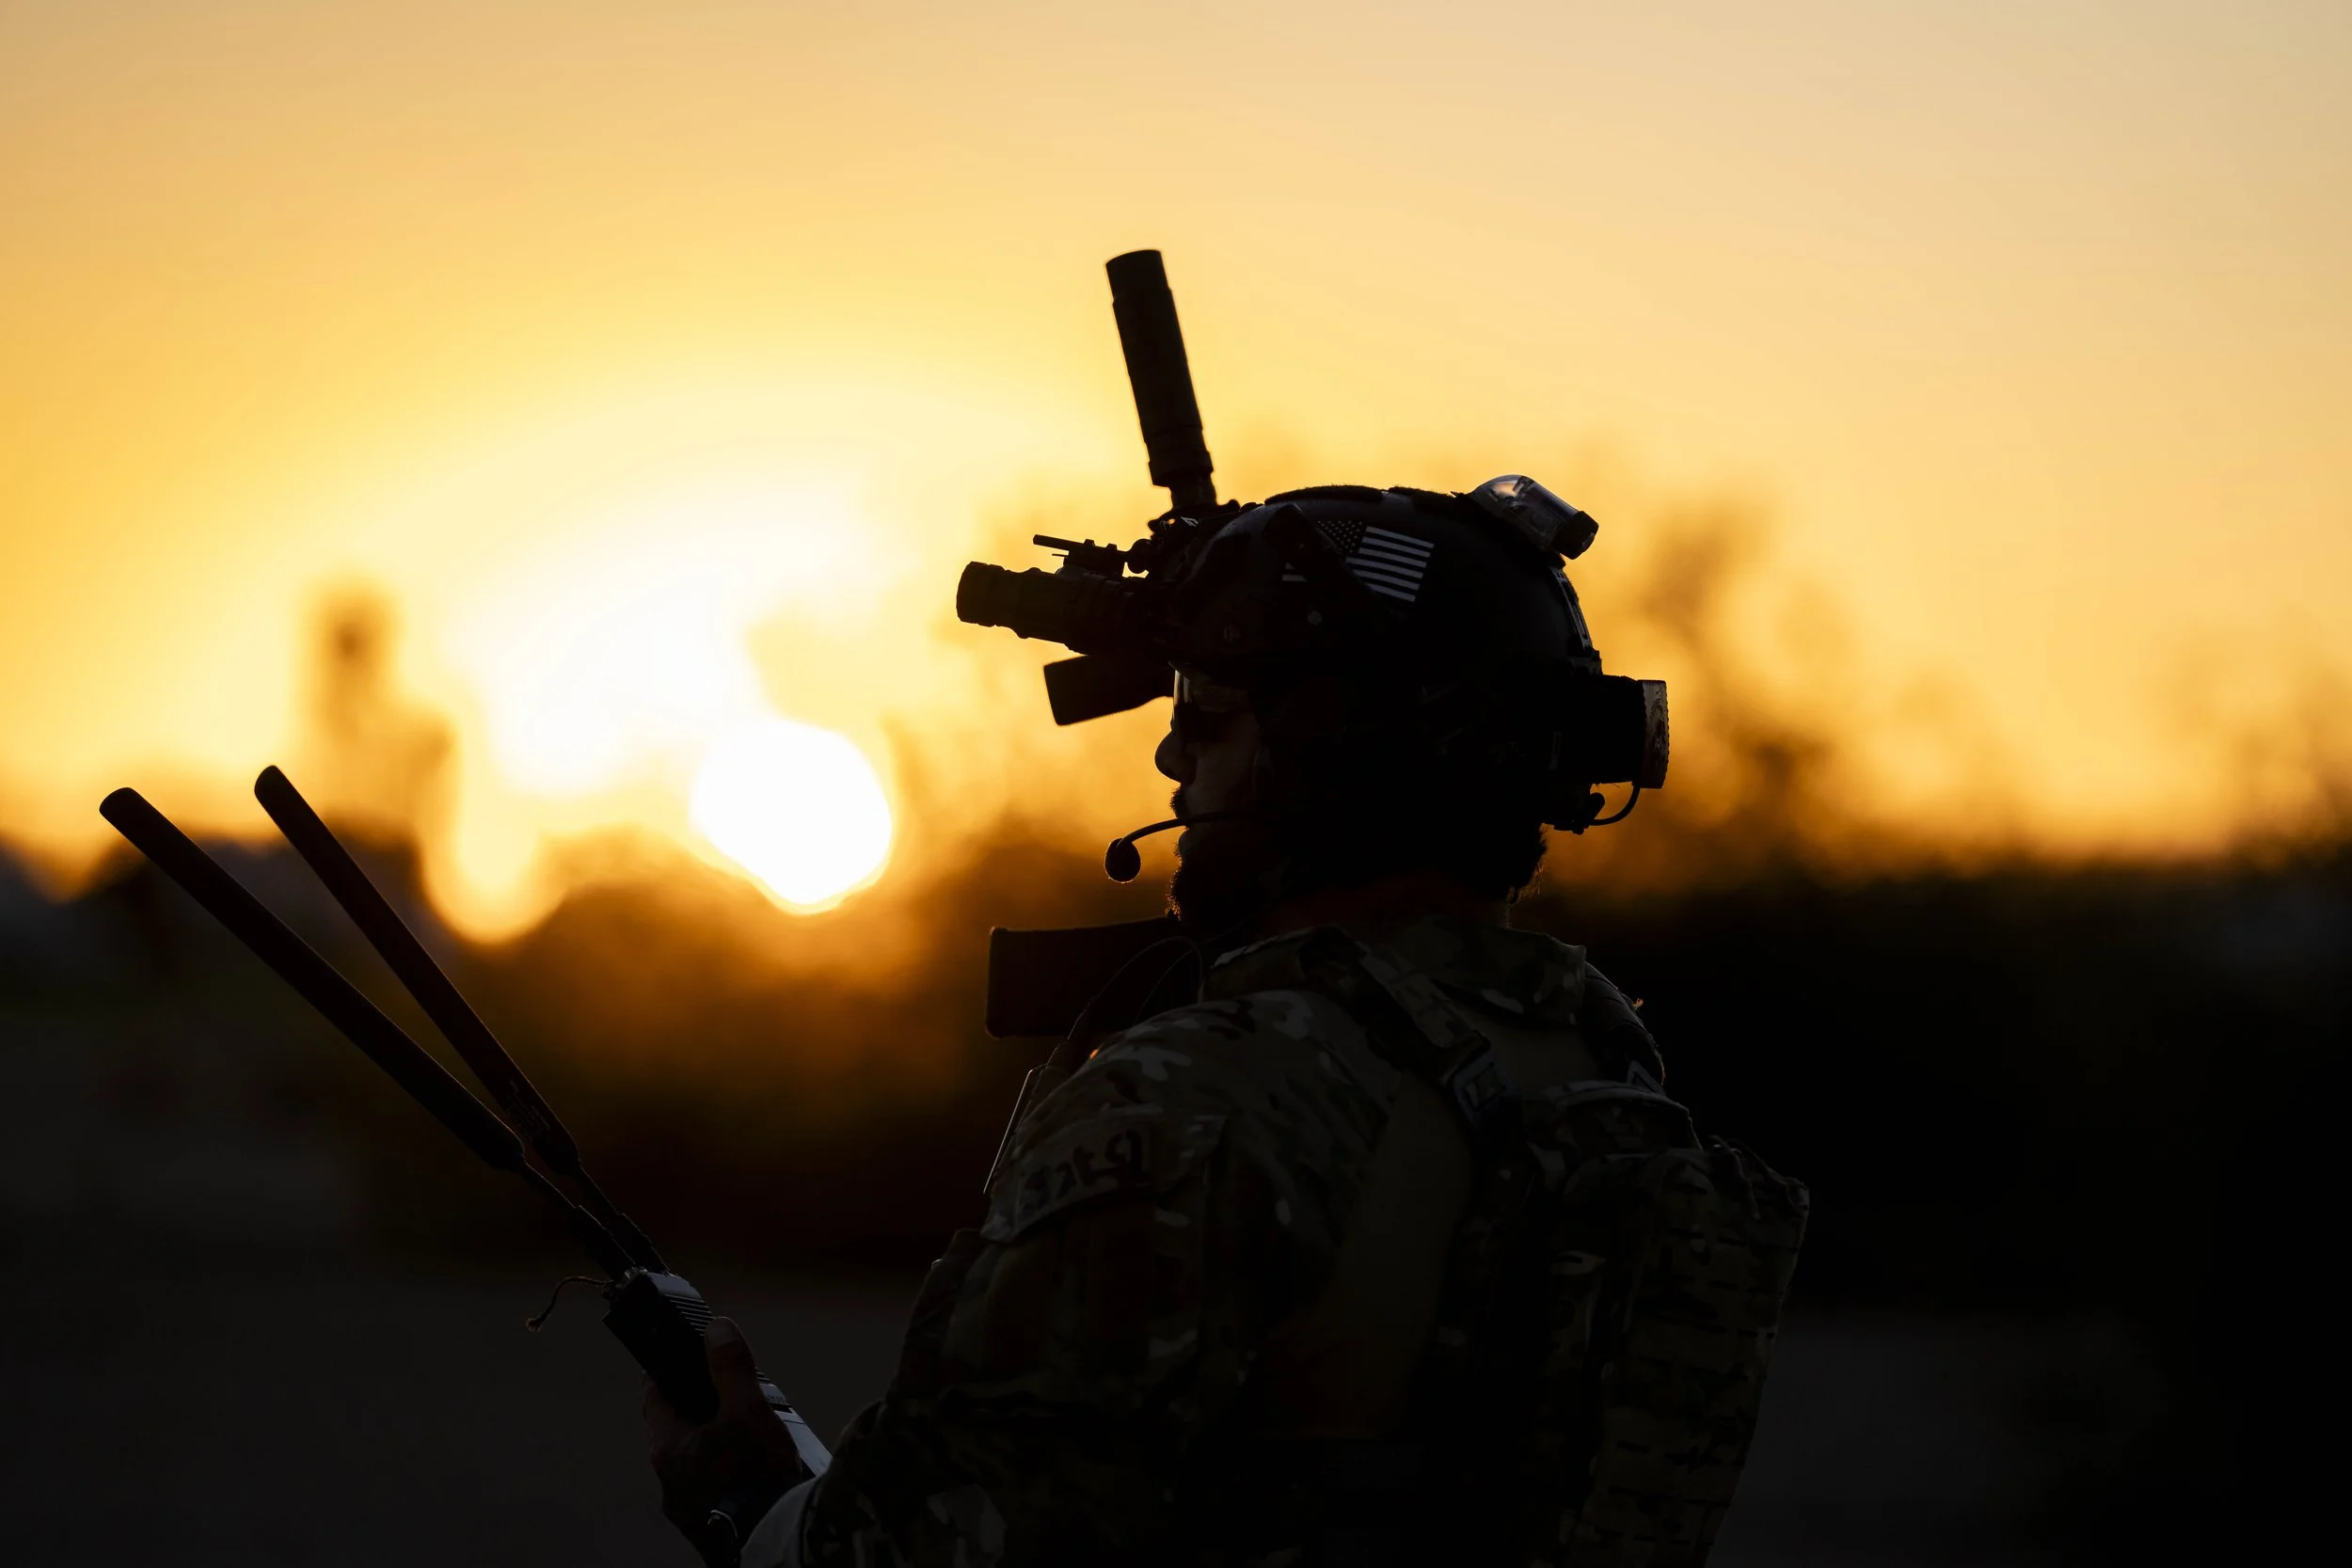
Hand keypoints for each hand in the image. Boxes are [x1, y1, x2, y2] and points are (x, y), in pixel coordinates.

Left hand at [644, 1317, 807, 1542]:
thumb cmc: (756, 1478)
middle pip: (673, 1431)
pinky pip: (707, 1490)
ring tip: (742, 1436)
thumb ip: (731, 1368)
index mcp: (669, 1448)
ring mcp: (685, 1508)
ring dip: (708, 1445)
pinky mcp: (705, 1527)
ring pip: (690, 1463)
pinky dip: (721, 1475)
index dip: (665, 1374)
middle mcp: (668, 1481)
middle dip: (695, 1411)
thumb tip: (717, 1329)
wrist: (774, 1539)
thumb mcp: (749, 1410)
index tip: (675, 1359)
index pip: (654, 1397)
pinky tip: (746, 1472)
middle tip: (721, 1396)